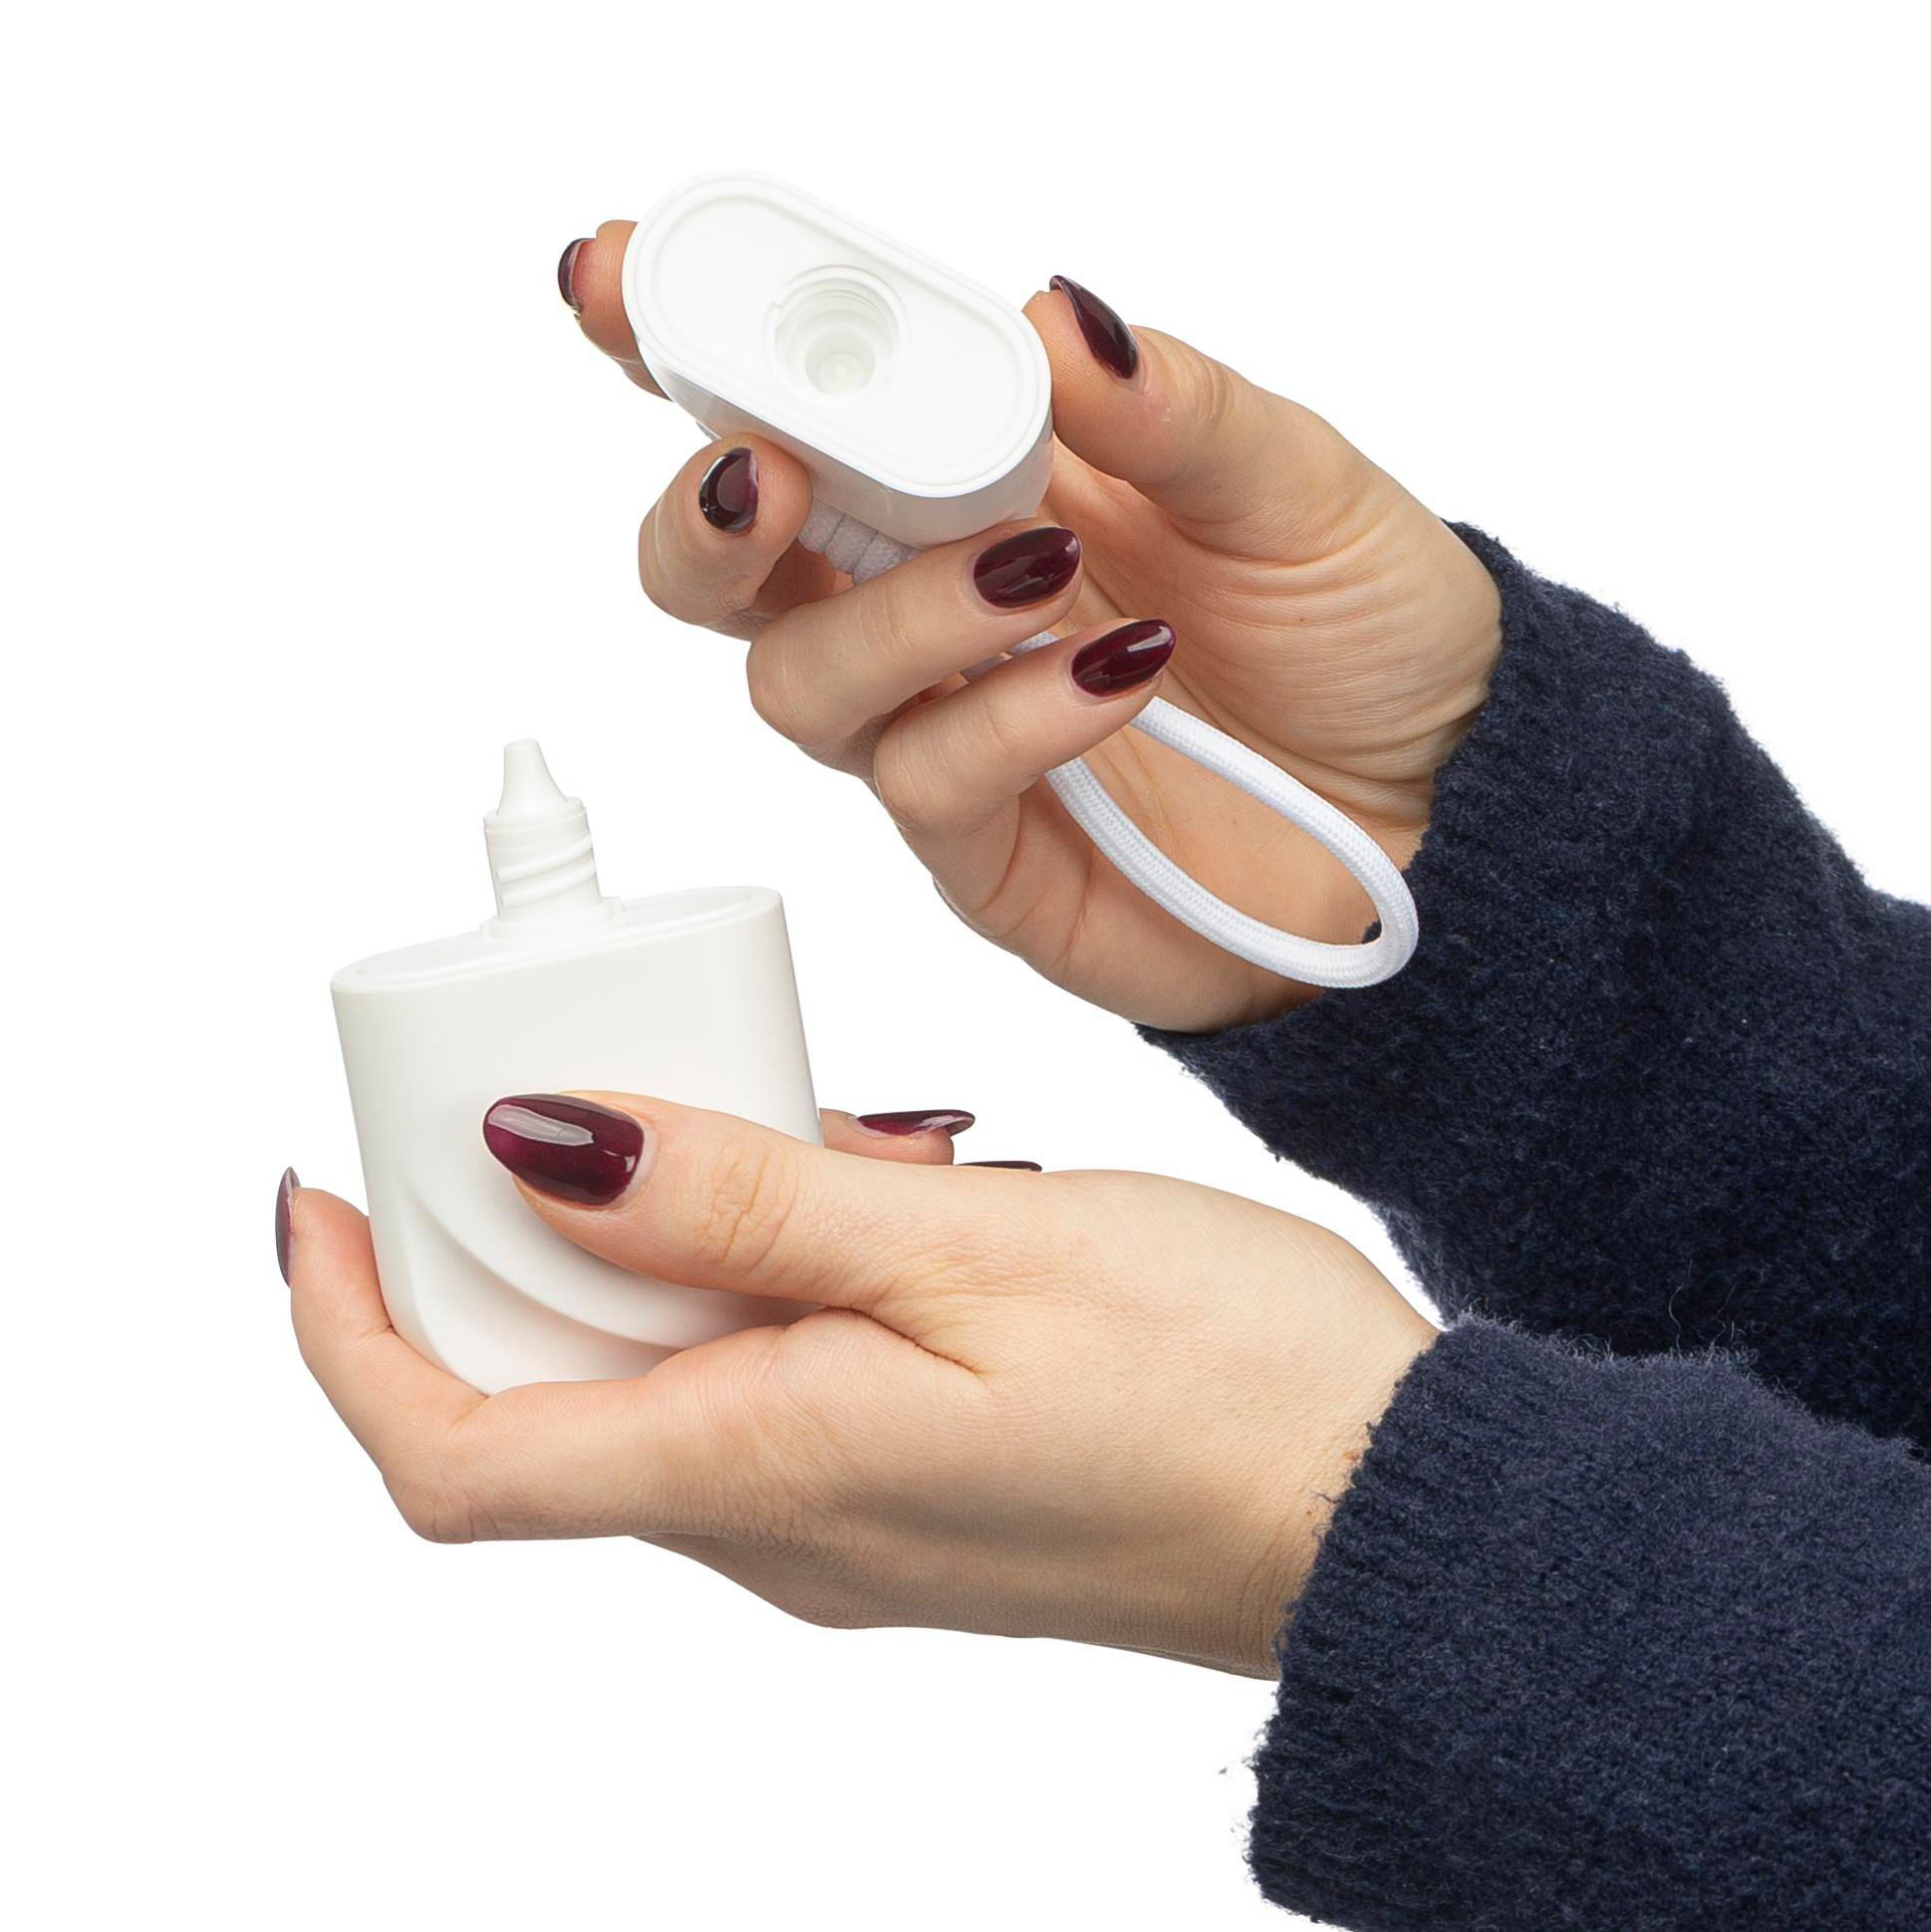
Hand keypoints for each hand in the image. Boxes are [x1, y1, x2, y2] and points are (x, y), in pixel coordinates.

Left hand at [287, 1099, 1433, 1674]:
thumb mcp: (969, 1243)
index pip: (454, 1450)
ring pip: (653, 1371)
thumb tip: (540, 1148)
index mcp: (762, 1467)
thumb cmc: (1217, 1382)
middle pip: (536, 1399)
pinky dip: (760, 1266)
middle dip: (505, 1243)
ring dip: (660, 1236)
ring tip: (774, 1108)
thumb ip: (745, 1202)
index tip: (324, 1193)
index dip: (348, 1330)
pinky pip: (762, 1374)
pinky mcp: (900, 1482)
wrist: (1384, 1503)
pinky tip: (868, 1174)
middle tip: (568, 1084)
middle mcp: (772, 1521)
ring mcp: (837, 1513)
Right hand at [562, 226, 1500, 1031]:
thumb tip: (1056, 314)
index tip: (610, 280)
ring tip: (1036, 567)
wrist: (1445, 799)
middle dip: (704, 513)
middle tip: (762, 472)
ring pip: (799, 686)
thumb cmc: (1356, 628)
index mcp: (974, 488)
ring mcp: (947, 740)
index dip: (679, 349)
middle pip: (723, 574)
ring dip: (891, 613)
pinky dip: (1003, 715)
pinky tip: (1113, 669)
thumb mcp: (1294, 483)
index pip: (792, 413)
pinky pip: (928, 788)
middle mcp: (928, 615)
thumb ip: (1171, 407)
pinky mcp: (991, 860)